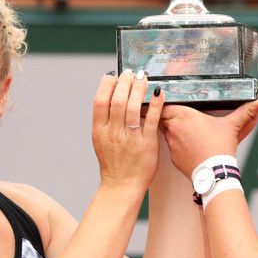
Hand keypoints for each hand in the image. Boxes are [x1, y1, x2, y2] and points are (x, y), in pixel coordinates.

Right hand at [91, 70, 163, 190]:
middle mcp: (113, 133)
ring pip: (134, 107)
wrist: (122, 185)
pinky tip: (158, 93)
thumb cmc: (113, 161)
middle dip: (125, 82)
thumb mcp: (100, 138)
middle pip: (118, 100)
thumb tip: (110, 93)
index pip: (100, 101)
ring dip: (139, 89)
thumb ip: (104, 118)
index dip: (106, 84)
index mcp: (99, 130)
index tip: (113, 75)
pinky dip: (156, 104)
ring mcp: (130, 138)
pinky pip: (152, 120)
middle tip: (131, 73)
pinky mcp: (147, 143)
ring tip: (143, 78)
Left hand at [160, 99, 257, 176]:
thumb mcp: (233, 126)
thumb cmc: (221, 148)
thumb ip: (246, 112)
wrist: (215, 173)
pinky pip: (170, 146)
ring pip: (164, 131)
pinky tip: (186, 145)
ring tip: (182, 130)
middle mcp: (174, 128)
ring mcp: (171, 143)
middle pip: (161, 117)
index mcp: (184, 116)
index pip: (164, 105)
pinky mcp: (172, 156)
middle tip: (174, 115)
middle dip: (166, 115)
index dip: (164, 103)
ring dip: (170, 130)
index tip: (168, 102)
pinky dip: (176, 145)